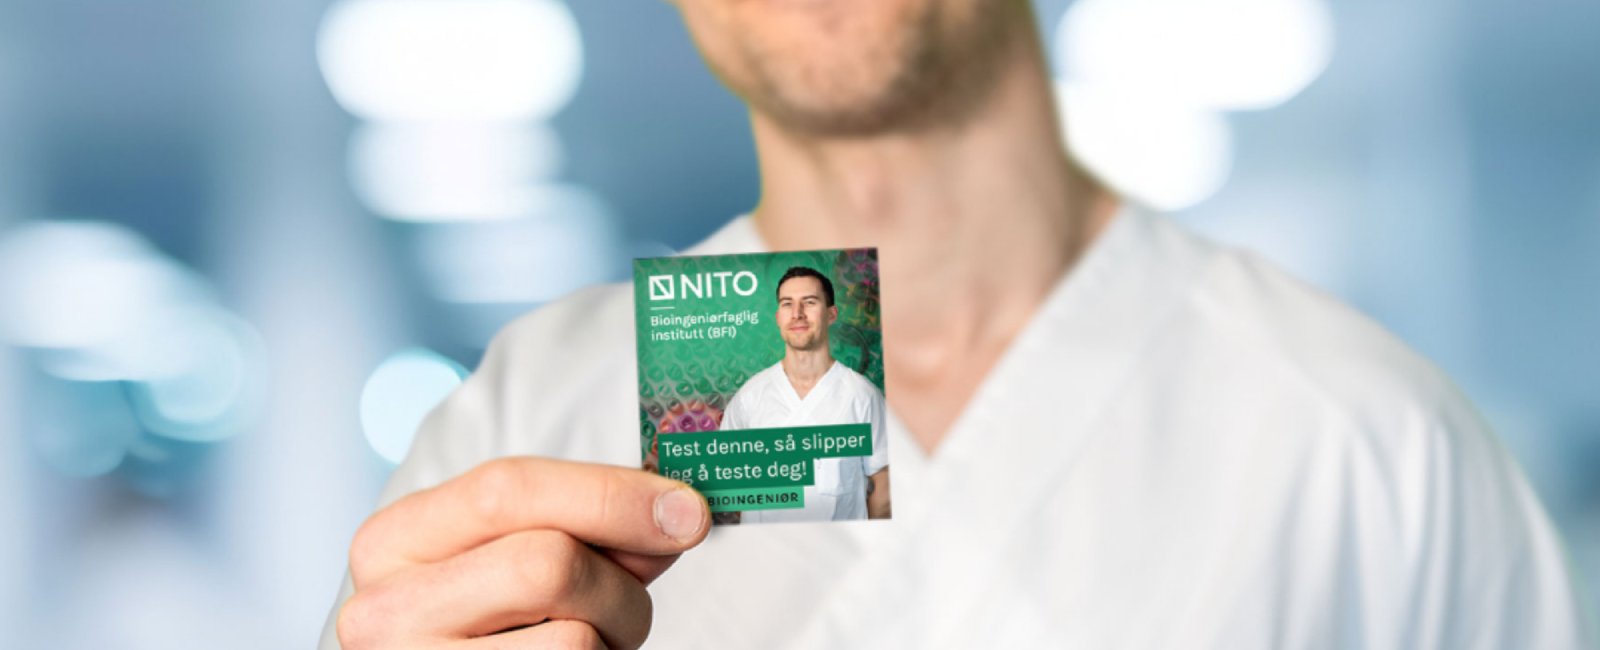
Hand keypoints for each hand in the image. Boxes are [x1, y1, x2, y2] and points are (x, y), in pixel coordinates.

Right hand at [337, 457, 710, 648]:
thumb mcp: (515, 552)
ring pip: (574, 640)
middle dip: (618, 582)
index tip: (688, 512)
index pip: (509, 489)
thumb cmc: (492, 619)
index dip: (612, 494)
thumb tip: (678, 515)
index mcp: (394, 540)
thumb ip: (585, 523)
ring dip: (613, 639)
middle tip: (627, 601)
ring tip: (588, 642)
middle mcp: (384, 611)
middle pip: (548, 564)